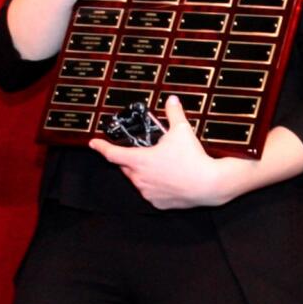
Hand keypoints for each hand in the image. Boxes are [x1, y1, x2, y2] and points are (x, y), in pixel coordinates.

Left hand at [88, 96, 232, 207]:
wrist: (209, 183)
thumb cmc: (193, 159)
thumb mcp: (182, 130)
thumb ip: (174, 113)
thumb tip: (172, 100)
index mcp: (139, 160)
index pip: (112, 153)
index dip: (101, 147)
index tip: (94, 143)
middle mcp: (139, 177)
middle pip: (126, 167)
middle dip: (132, 159)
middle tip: (147, 152)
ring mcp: (148, 192)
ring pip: (138, 180)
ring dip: (144, 173)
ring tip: (163, 166)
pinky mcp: (158, 203)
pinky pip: (150, 193)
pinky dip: (155, 186)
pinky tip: (169, 179)